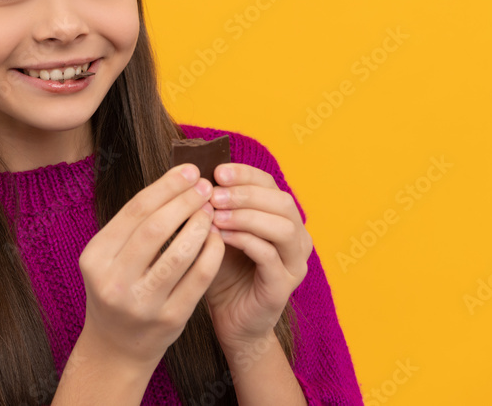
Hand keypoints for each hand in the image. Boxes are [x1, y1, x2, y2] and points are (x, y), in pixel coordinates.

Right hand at [77, 164, 225, 369]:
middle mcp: (114, 281)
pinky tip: (217, 237)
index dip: (166, 186)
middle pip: (155, 227)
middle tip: (205, 187)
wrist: (117, 346)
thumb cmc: (119, 288)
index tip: (190, 170)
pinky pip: (198, 278)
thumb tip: (178, 180)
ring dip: (200, 224)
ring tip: (211, 210)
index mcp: (95, 257)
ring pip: (179, 253)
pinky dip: (211, 252)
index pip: (135, 211)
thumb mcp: (111, 257)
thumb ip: (136, 224)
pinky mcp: (170, 319)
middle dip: (185, 201)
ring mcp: (142, 302)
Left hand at [203, 163, 312, 347]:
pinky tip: (220, 237)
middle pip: (282, 202)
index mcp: (282, 218)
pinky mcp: (283, 286)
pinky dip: (245, 241)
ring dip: (246, 216)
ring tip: (215, 214)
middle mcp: (296, 238)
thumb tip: (195, 175)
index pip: (270, 184)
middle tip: (214, 194)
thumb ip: (214, 207)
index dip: (245, 174)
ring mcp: (294, 263)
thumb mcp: (217, 232)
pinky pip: (270, 256)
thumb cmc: (222, 271)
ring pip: (283, 227)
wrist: (229, 319)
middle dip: (246, 193)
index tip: (216, 171)